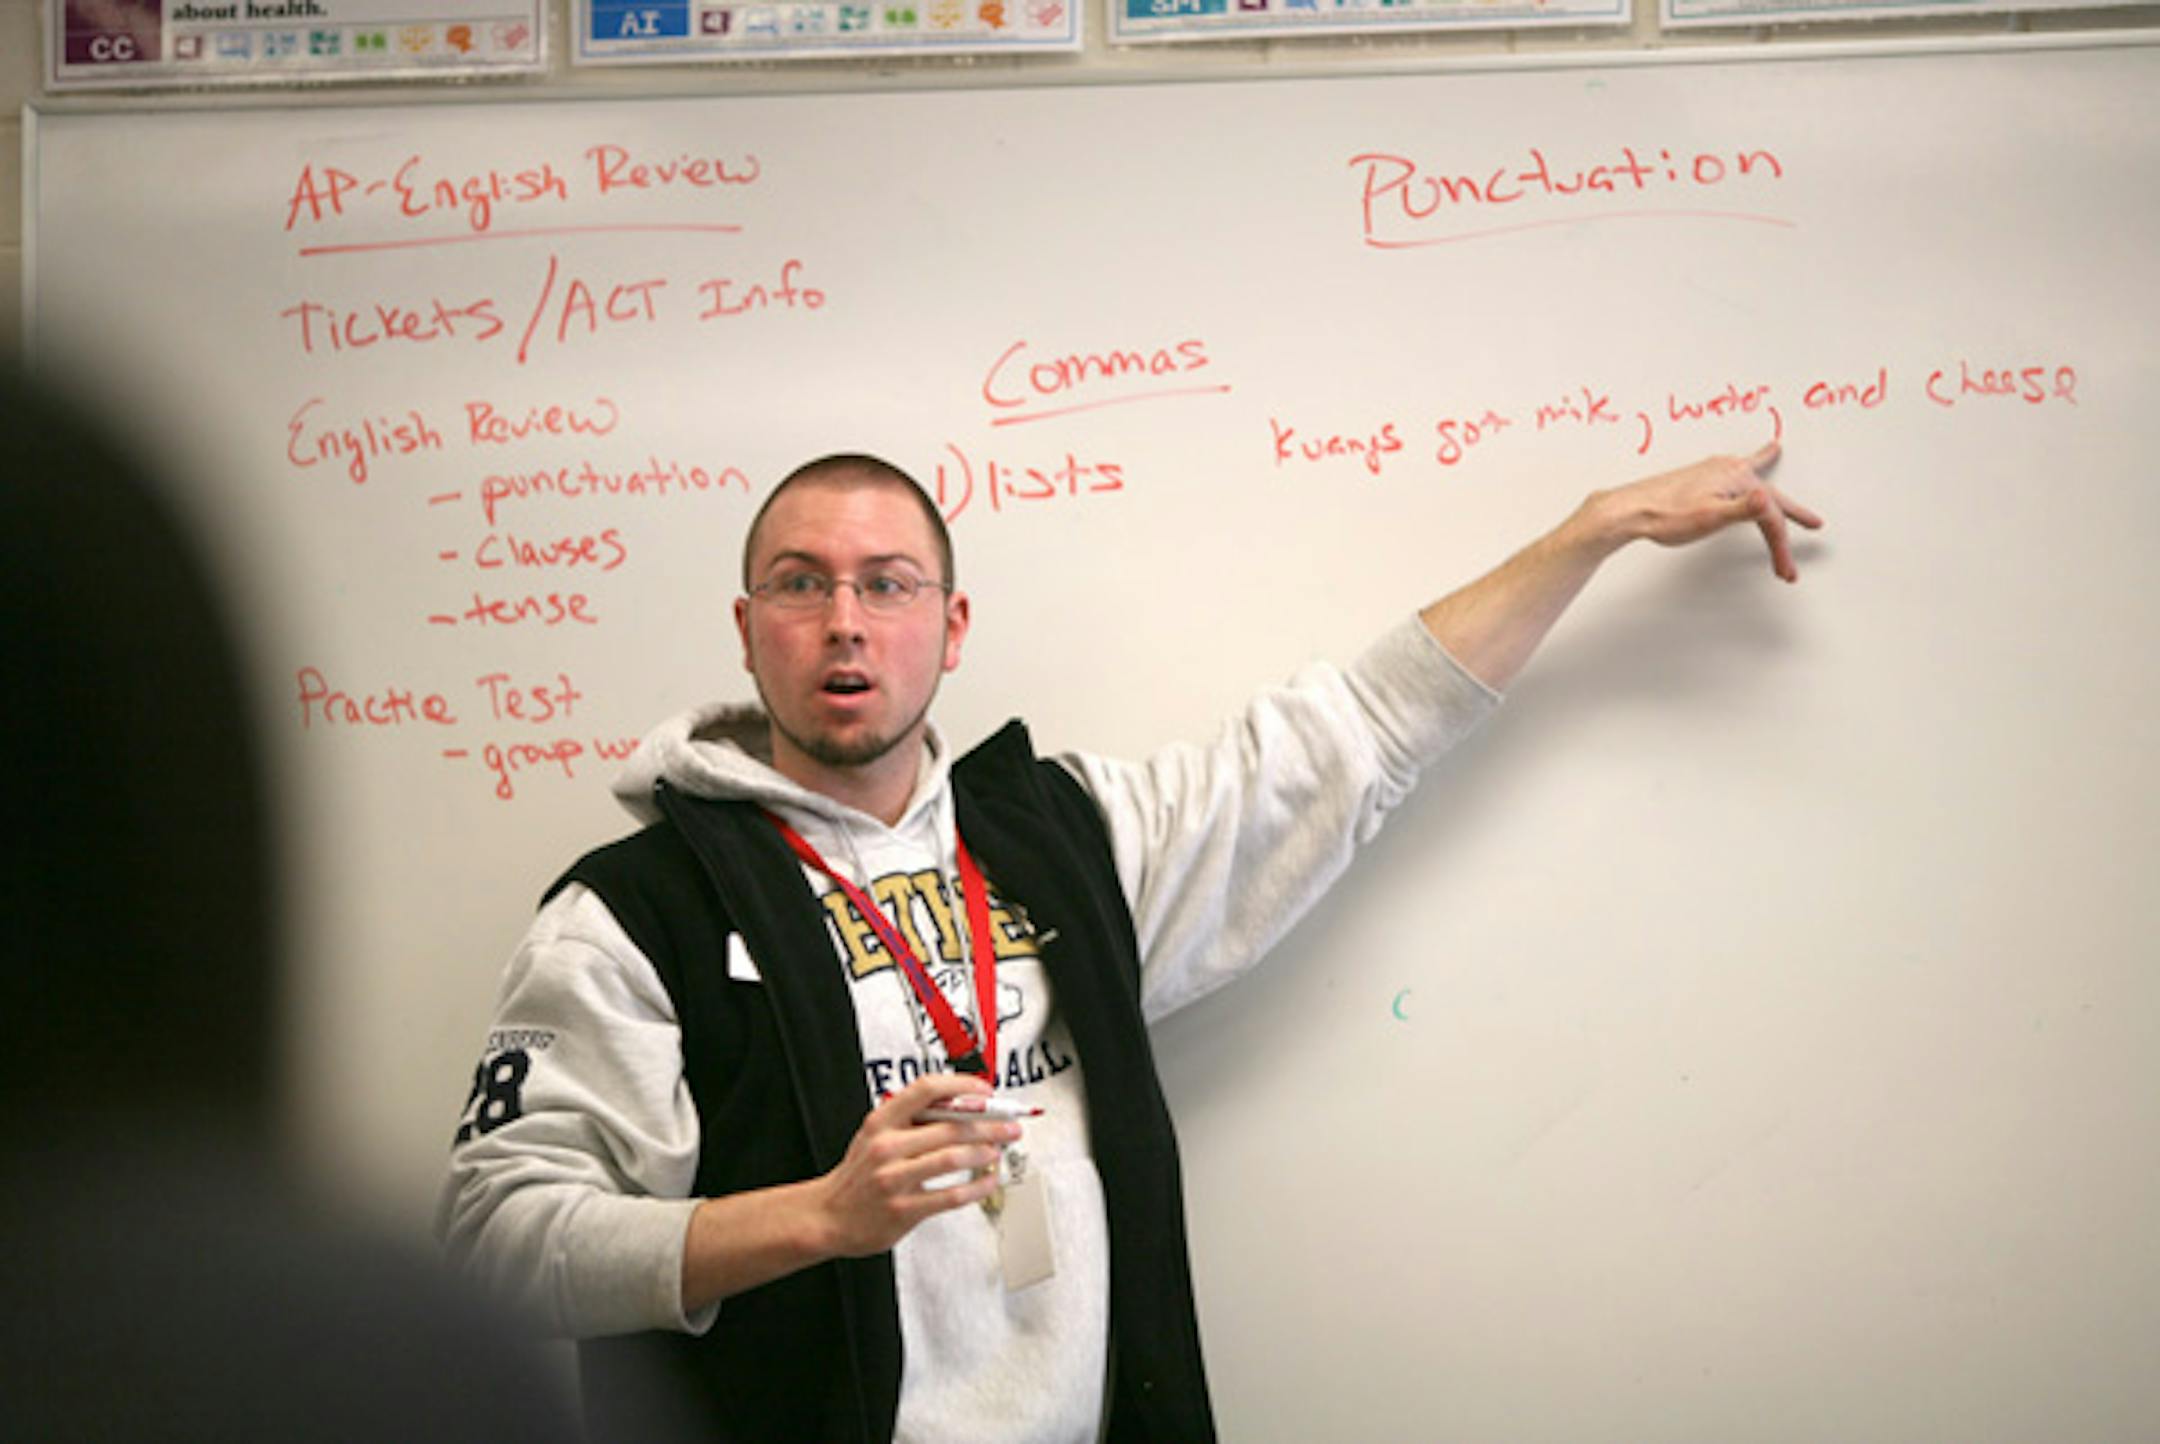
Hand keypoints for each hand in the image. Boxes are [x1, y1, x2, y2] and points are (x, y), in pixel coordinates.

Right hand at [807, 1073, 1020, 1257]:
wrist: (827, 1216)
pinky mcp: (903, 1209)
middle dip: (988, 1124)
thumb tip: (961, 1106)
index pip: (926, 1089)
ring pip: (953, 1157)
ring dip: (985, 1152)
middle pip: (949, 1125)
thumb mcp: (874, 1135)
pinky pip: (952, 1195)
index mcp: (881, 1121)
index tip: (985, 1091)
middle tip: (1009, 1125)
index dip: (962, 1086)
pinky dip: (978, 1186)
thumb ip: (910, 1120)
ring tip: (998, 1150)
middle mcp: (886, 1146)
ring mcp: (894, 1179)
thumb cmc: (858, 1175)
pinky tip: (988, 1181)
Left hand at [1605, 442, 1823, 581]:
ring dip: (1774, 488)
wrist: (1630, 508)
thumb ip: (1741, 510)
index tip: (1784, 569)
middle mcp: (1729, 470)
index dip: (1779, 546)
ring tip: (1783, 467)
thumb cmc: (1665, 514)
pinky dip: (1751, 463)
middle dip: (1789, 519)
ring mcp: (1716, 471)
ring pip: (1756, 482)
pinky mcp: (1703, 477)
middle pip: (1768, 500)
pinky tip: (1751, 457)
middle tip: (1814, 524)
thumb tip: (1766, 499)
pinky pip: (1737, 470)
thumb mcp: (1708, 516)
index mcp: (1737, 478)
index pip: (1769, 517)